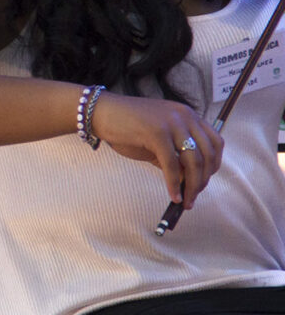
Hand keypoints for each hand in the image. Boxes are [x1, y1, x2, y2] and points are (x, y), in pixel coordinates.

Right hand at [89, 90, 222, 207]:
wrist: (99, 113)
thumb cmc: (125, 126)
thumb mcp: (156, 139)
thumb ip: (173, 155)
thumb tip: (187, 181)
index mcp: (187, 115)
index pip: (215, 142)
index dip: (213, 165)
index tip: (203, 181)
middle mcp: (184, 116)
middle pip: (207, 154)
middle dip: (203, 179)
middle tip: (194, 196)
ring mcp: (171, 123)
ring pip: (193, 161)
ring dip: (192, 186)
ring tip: (186, 201)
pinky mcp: (157, 133)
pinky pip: (171, 165)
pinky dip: (174, 184)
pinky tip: (173, 196)